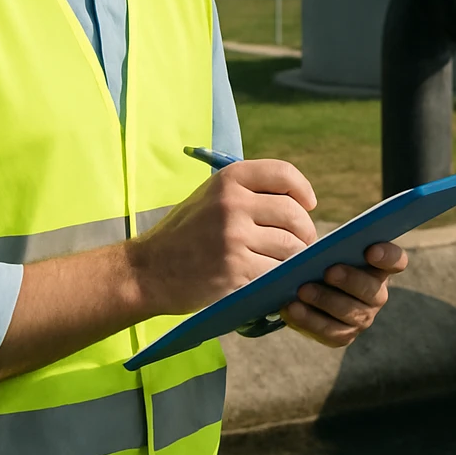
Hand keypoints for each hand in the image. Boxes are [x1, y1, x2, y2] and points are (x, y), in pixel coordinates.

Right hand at [126, 159, 318, 315]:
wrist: (147, 271)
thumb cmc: (185, 235)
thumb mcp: (211, 197)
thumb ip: (249, 193)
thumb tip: (300, 202)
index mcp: (229, 180)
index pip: (283, 174)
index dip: (303, 190)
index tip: (308, 205)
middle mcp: (232, 203)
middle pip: (294, 213)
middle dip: (305, 232)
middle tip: (302, 243)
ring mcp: (234, 237)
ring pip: (290, 246)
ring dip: (295, 258)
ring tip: (287, 263)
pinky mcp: (235, 269)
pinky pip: (277, 271)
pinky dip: (281, 278)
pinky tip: (274, 280)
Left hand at [281, 242, 407, 346]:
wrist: (307, 288)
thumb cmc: (322, 261)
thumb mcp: (331, 249)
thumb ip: (334, 246)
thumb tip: (321, 248)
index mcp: (380, 267)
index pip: (397, 261)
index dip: (388, 256)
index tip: (370, 250)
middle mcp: (377, 295)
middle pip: (371, 290)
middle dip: (350, 280)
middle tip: (329, 271)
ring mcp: (362, 318)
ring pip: (349, 313)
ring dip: (325, 301)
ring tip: (302, 290)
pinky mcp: (344, 336)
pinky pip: (329, 332)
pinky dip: (309, 320)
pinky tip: (291, 309)